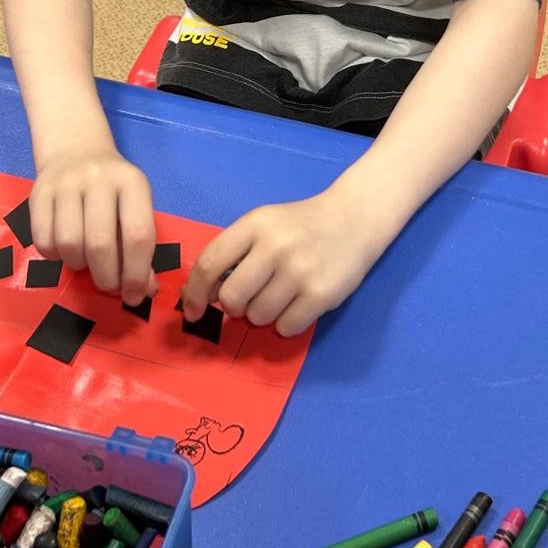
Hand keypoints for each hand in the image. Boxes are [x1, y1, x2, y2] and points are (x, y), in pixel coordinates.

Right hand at [29, 146, 157, 304]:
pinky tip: (65, 250)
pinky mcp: (38, 193)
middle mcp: (98, 178)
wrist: (76, 149)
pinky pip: (43, 242)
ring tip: (87, 262)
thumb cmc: (113, 189)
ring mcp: (65, 184)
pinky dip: (55, 257)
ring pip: (69, 244)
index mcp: (131, 182)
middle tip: (109, 286)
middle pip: (100, 244)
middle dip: (107, 278)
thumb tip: (145, 290)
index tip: (134, 296)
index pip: (138, 234)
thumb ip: (142, 247)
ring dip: (79, 266)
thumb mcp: (135, 206)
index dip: (136, 273)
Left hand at [181, 184, 385, 337]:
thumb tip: (203, 296)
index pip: (210, 264)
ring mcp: (300, 271)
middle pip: (231, 298)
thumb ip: (233, 252)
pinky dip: (287, 322)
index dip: (195, 293)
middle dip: (235, 306)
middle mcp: (276, 246)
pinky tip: (298, 302)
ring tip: (281, 293)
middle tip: (250, 297)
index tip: (194, 311)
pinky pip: (286, 328)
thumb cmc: (299, 226)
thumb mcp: (263, 224)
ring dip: (264, 313)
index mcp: (255, 224)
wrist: (353, 220)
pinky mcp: (321, 294)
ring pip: (258, 316)